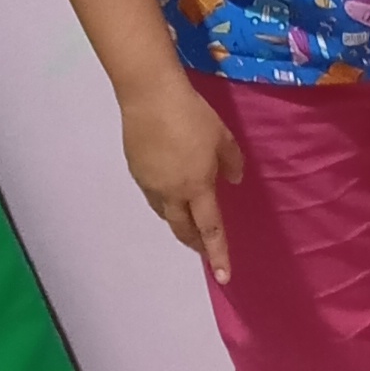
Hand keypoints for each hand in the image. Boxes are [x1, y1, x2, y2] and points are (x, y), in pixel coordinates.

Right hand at [119, 69, 244, 282]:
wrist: (149, 94)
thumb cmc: (191, 114)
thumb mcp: (222, 136)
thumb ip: (231, 162)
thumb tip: (233, 180)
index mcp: (197, 187)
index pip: (211, 229)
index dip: (218, 254)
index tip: (224, 277)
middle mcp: (171, 192)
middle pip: (183, 229)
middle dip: (195, 242)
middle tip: (204, 248)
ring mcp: (150, 183)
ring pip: (165, 214)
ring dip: (178, 221)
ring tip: (187, 219)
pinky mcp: (136, 169)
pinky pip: (152, 195)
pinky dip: (164, 200)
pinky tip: (169, 190)